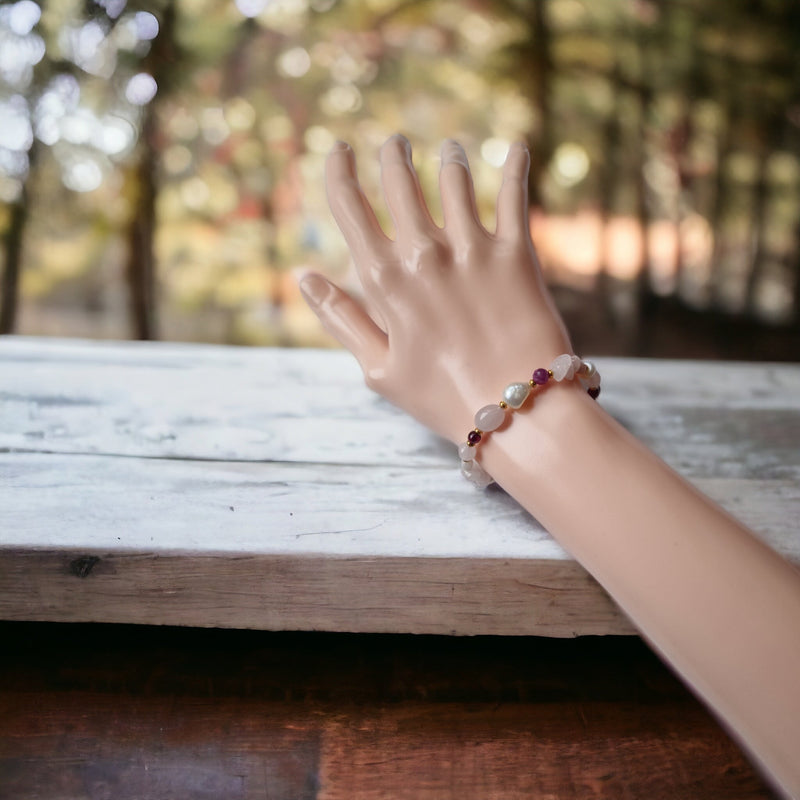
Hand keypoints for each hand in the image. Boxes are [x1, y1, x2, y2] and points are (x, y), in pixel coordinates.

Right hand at [299, 134, 572, 442]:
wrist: (516, 411)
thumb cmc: (441, 398)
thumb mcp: (377, 369)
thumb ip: (340, 319)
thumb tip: (303, 276)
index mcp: (385, 282)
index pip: (351, 208)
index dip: (340, 171)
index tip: (339, 149)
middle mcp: (425, 255)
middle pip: (401, 184)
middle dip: (392, 156)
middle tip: (393, 142)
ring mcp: (473, 251)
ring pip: (454, 181)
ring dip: (447, 158)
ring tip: (447, 147)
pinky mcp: (516, 255)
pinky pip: (514, 196)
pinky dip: (514, 165)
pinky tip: (517, 144)